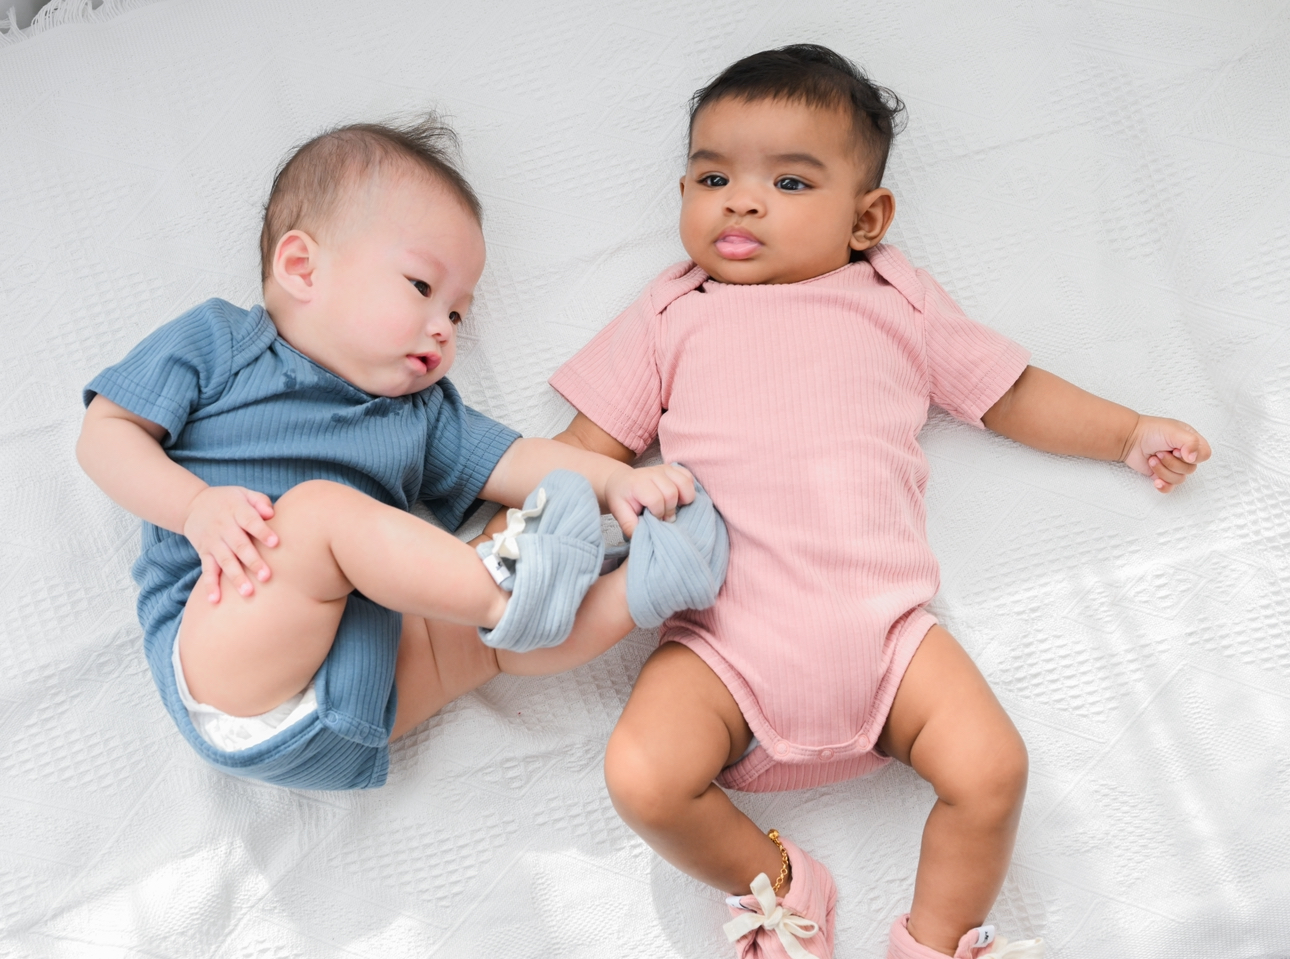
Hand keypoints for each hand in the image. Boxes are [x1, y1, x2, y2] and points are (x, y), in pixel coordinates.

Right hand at [182, 486, 278, 601]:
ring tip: (247, 593)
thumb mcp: (244, 494)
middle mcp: (224, 527)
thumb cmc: (229, 501)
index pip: (250, 521)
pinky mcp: (204, 553)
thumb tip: (272, 514)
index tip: (276, 543)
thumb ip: (260, 501)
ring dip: (236, 578)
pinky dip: (210, 586)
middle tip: (266, 577)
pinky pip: (207, 571)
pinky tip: (215, 600)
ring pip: (225, 561)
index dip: (262, 532)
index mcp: (236, 511)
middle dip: (252, 562)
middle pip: (239, 545)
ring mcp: (213, 542)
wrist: (193, 505)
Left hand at [605, 463, 695, 536]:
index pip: (656, 499)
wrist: (621, 481)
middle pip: (672, 493)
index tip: (653, 518)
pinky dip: (688, 490)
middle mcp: (652, 473)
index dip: (657, 513)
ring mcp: (664, 469)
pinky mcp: (673, 469)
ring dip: (682, 500)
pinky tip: (679, 498)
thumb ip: (630, 526)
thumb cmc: (623, 499)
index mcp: (638, 483)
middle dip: (669, 510)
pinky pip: (689, 477)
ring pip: (684, 483)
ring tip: (673, 506)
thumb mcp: (620, 514)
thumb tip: (644, 539)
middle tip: (663, 516)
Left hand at [1122, 415, 1210, 492]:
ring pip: (1179, 479)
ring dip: (1163, 470)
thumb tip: (1193, 458)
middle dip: (1172, 462)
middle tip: (1159, 452)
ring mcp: (1173, 466)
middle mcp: (1184, 455)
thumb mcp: (1174, 432)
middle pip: (1190, 469)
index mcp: (1191, 443)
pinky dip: (1163, 485)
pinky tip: (1156, 480)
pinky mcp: (1162, 475)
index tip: (1177, 450)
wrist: (1130, 439)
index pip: (1204, 455)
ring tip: (1152, 459)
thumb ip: (1190, 442)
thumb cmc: (1151, 431)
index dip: (1192, 456)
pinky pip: (1170, 487)